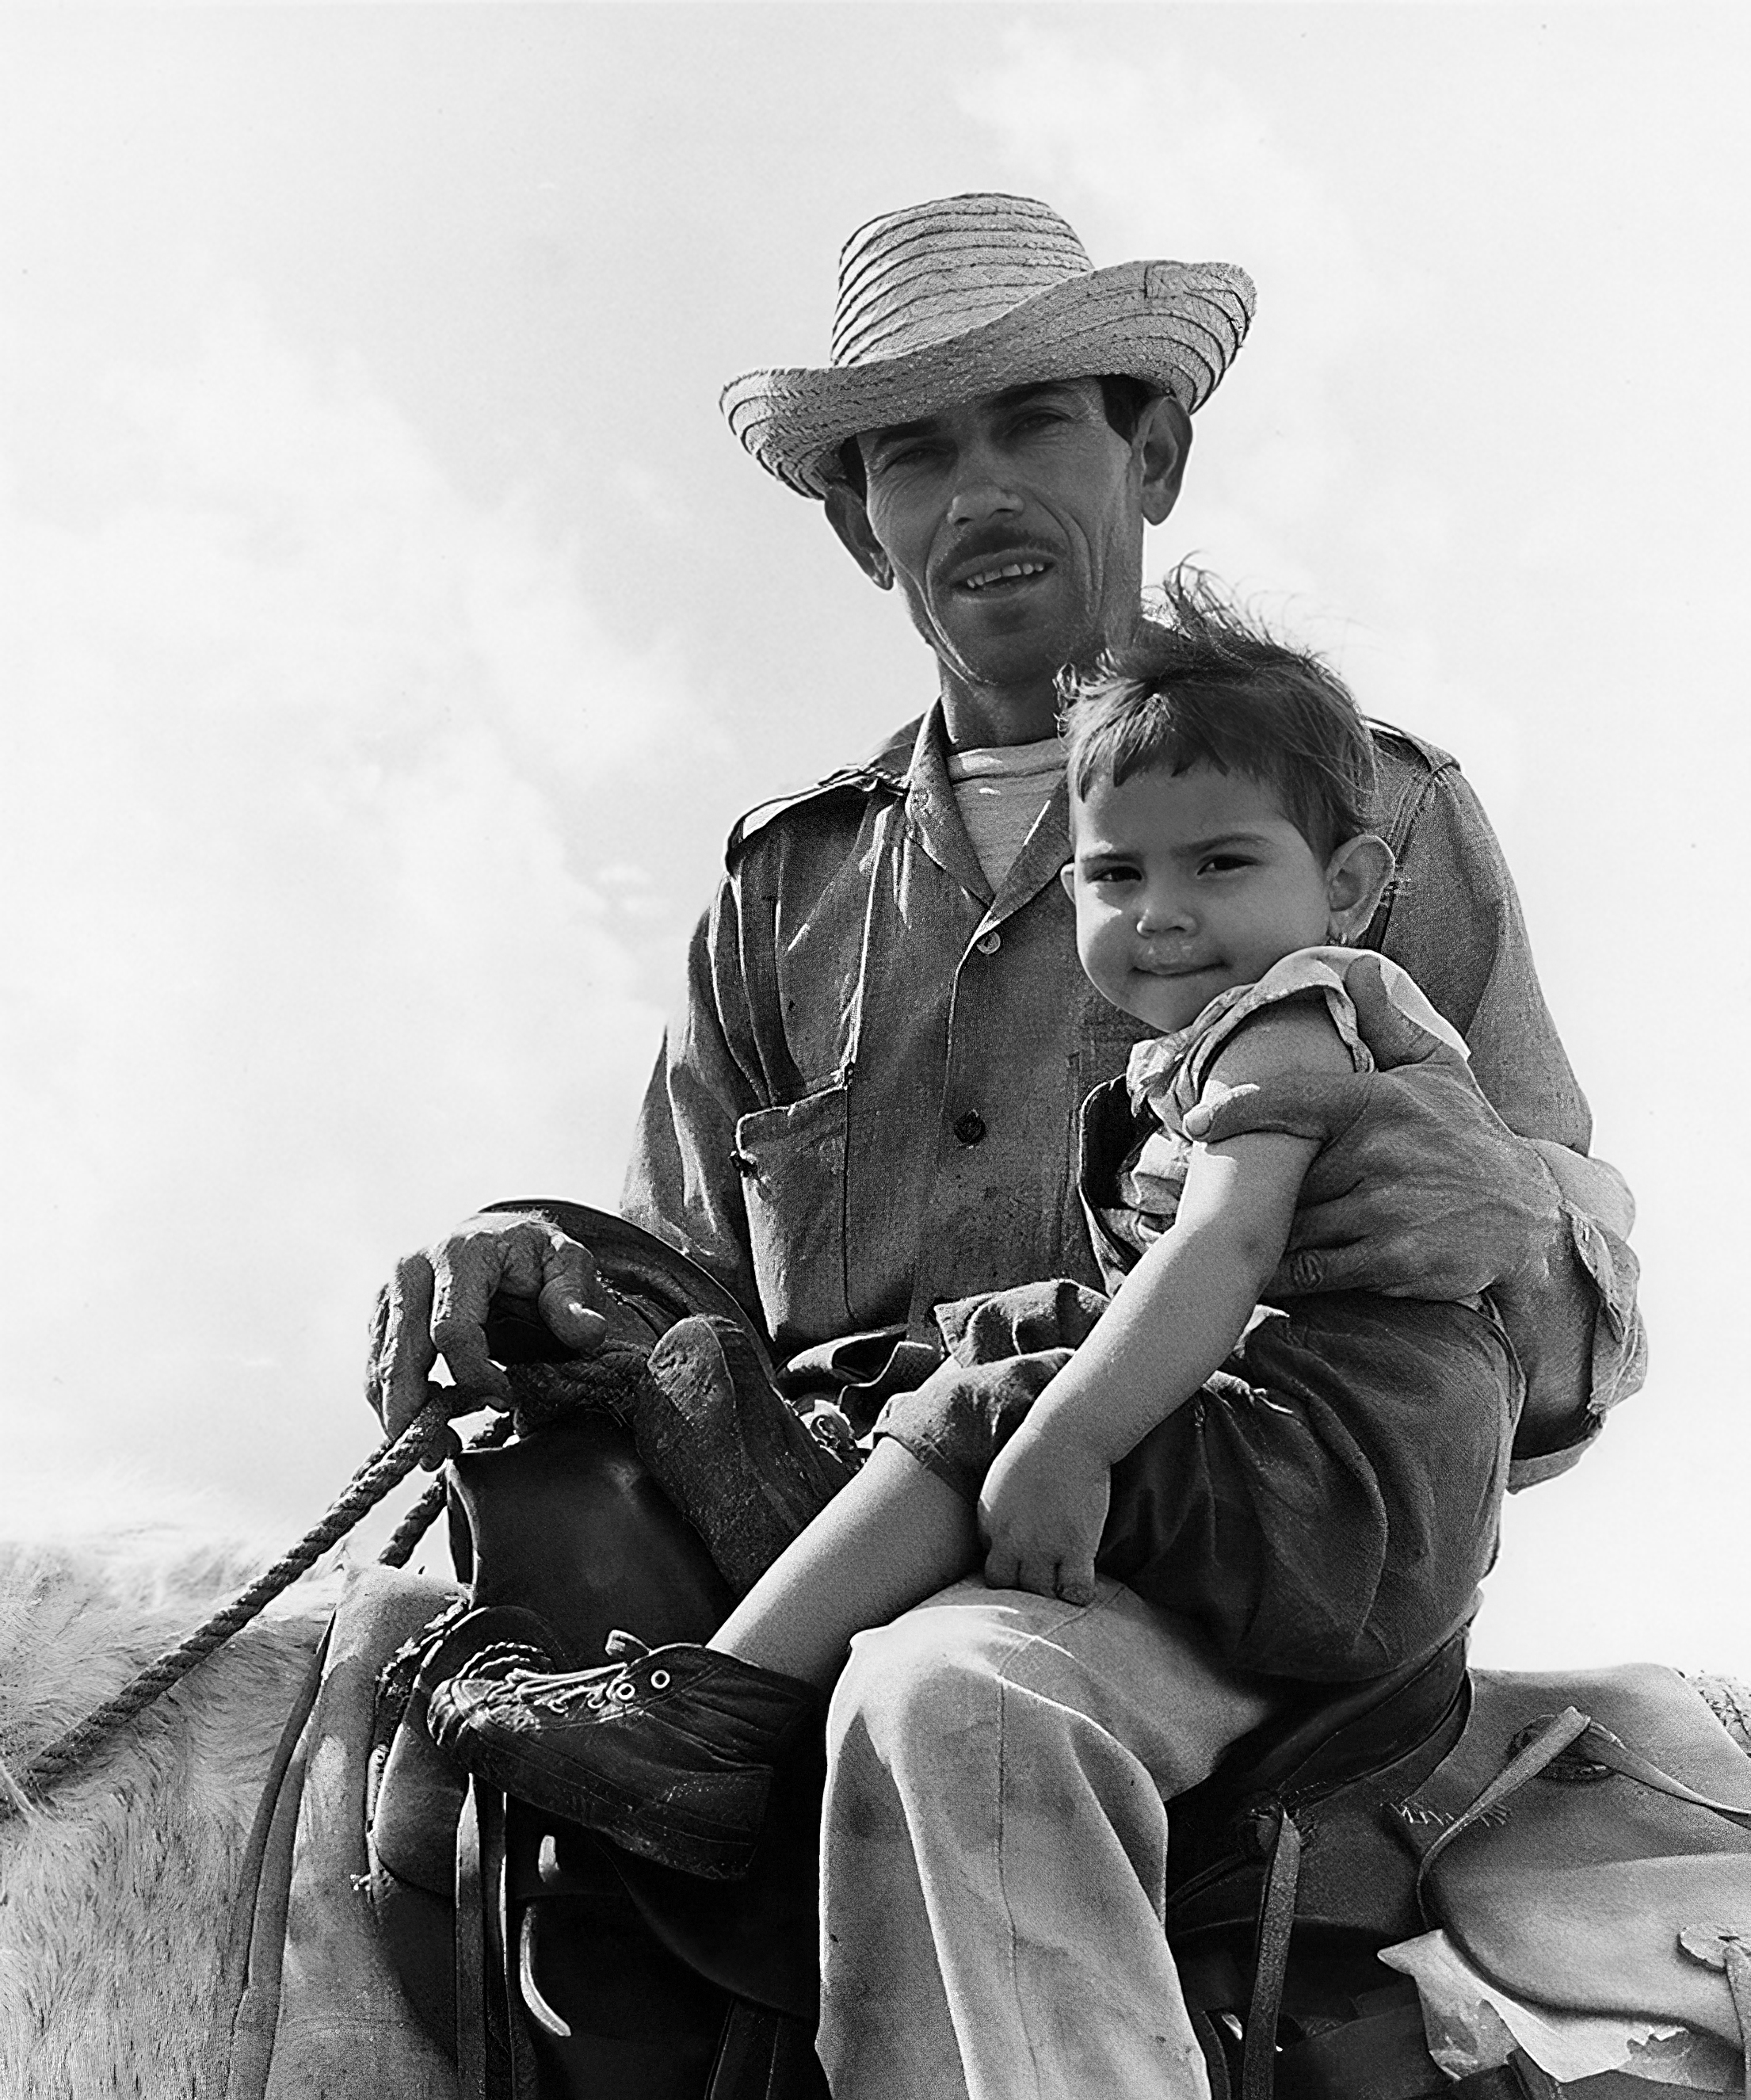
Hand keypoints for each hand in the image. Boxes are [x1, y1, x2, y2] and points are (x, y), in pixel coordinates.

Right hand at [365, 1213, 610, 1443]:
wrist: (497, 1237)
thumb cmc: (534, 1256)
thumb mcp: (567, 1263)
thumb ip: (573, 1297)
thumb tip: (589, 1332)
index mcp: (461, 1253)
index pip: (453, 1330)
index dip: (475, 1375)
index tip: (506, 1400)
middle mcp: (412, 1269)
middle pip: (401, 1356)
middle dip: (416, 1414)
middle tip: (440, 1455)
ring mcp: (390, 1294)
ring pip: (381, 1371)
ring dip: (402, 1419)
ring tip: (440, 1450)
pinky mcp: (382, 1318)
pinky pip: (377, 1373)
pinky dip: (397, 1407)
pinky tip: (433, 1425)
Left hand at [978, 1421, 1110, 1604]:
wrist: (1068, 1433)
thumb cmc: (1039, 1446)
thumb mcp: (1001, 1476)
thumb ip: (998, 1506)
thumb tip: (1003, 1530)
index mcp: (990, 1519)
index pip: (990, 1561)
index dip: (1009, 1565)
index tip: (1025, 1563)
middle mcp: (1010, 1539)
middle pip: (1006, 1586)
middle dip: (1020, 1589)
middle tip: (1040, 1582)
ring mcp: (1042, 1546)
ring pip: (1037, 1594)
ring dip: (1049, 1594)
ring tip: (1062, 1587)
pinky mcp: (1075, 1547)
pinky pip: (1074, 1591)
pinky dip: (1078, 1595)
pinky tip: (1082, 1586)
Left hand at [1181, 954, 1562, 1300]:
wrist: (1529, 1216)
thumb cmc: (1471, 1137)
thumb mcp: (1438, 1072)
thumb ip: (1388, 1023)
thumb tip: (1357, 967)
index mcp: (1379, 1101)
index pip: (1290, 1099)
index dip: (1236, 1110)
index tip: (1195, 1122)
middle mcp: (1379, 1152)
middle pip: (1288, 1175)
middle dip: (1265, 1190)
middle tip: (1230, 1198)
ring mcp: (1385, 1208)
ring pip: (1296, 1223)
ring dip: (1269, 1234)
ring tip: (1243, 1239)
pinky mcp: (1391, 1259)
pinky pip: (1314, 1269)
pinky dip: (1283, 1276)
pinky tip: (1263, 1278)